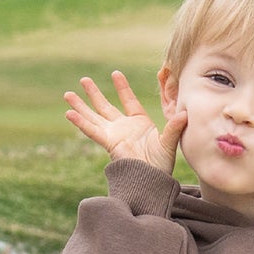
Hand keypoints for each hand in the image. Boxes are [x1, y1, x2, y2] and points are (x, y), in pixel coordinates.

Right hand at [63, 71, 186, 172]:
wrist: (153, 180)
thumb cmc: (162, 164)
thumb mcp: (169, 142)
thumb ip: (174, 127)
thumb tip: (185, 114)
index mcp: (139, 123)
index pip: (129, 101)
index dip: (122, 88)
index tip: (115, 73)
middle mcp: (124, 128)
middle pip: (105, 106)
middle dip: (94, 93)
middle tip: (83, 80)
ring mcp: (114, 135)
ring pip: (94, 117)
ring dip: (81, 106)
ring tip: (67, 94)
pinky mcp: (109, 143)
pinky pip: (92, 131)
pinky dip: (81, 122)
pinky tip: (69, 113)